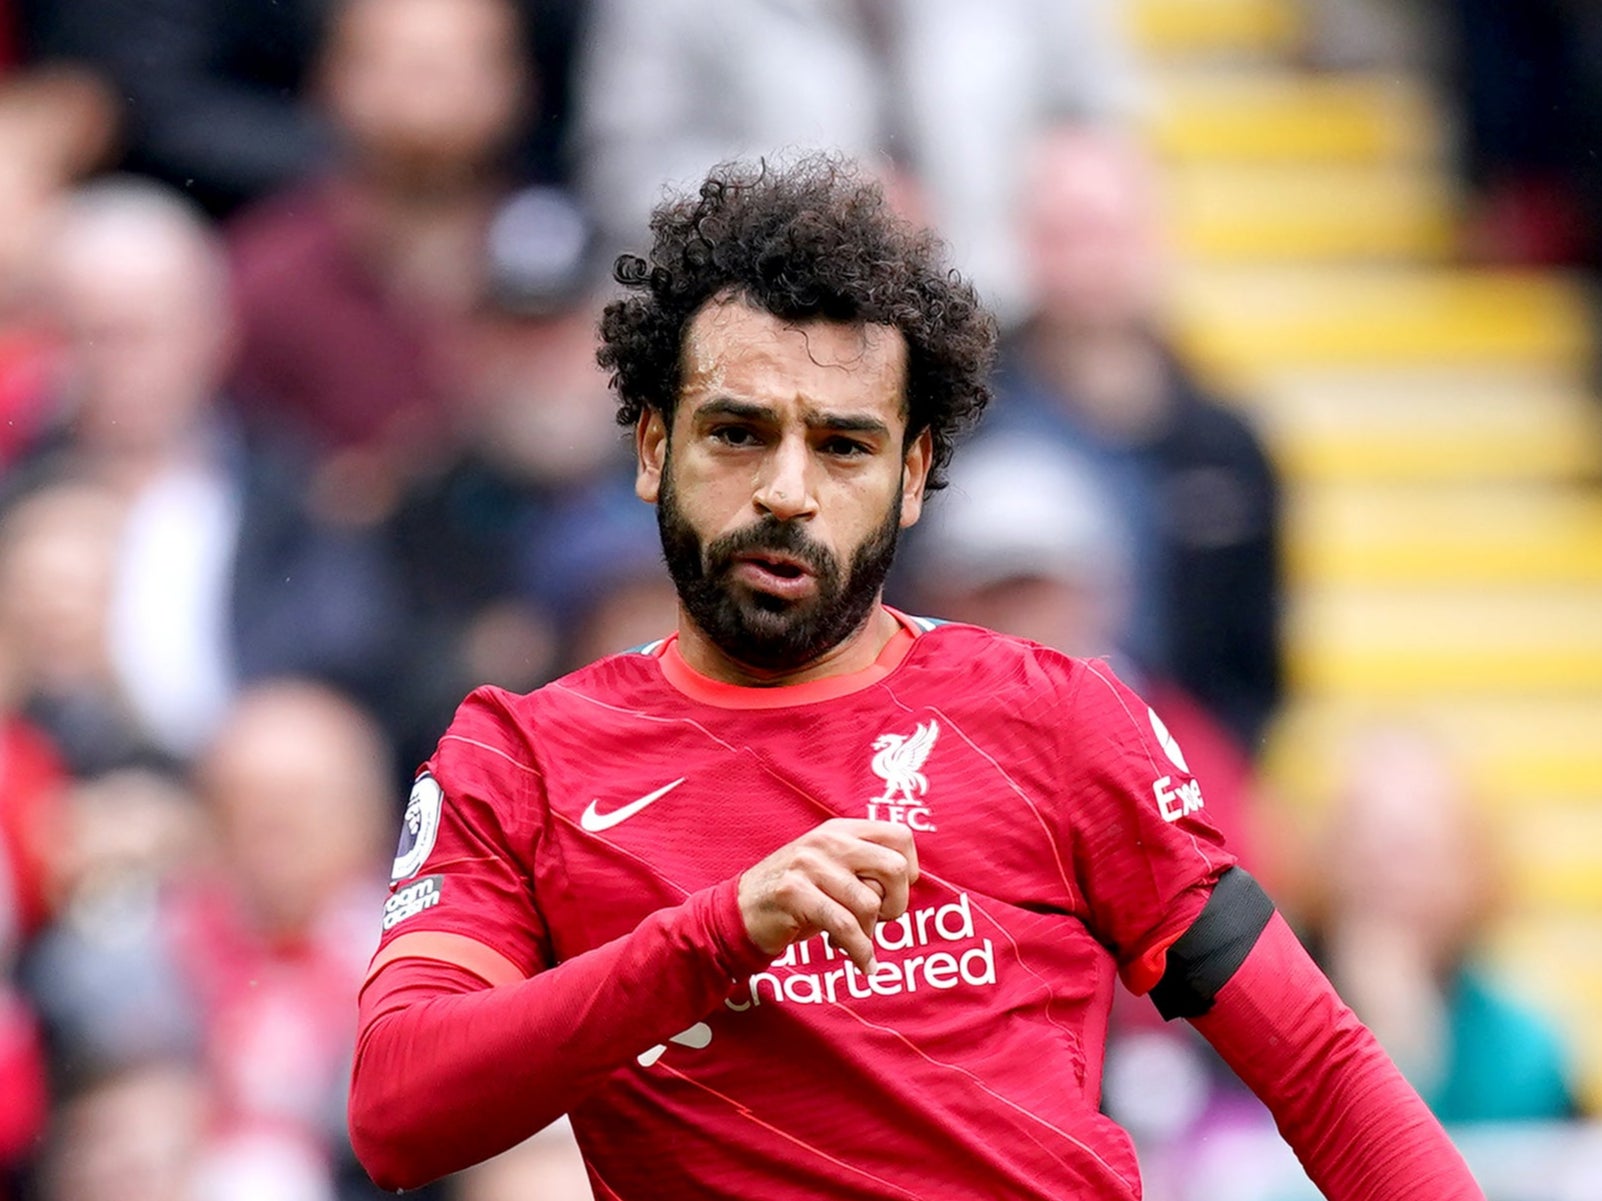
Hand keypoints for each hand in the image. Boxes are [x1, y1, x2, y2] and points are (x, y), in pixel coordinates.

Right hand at [737, 819, 918, 973]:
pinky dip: (859, 951)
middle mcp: (828, 841)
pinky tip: (862, 964)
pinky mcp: (794, 893)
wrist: (740, 910)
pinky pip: (844, 926)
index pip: (900, 836)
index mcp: (841, 830)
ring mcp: (809, 864)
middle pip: (893, 869)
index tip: (893, 893)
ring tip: (853, 941)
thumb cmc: (797, 895)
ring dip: (869, 933)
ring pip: (869, 904)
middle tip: (878, 920)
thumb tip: (906, 885)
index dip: (908, 870)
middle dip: (896, 904)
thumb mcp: (831, 868)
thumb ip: (864, 867)